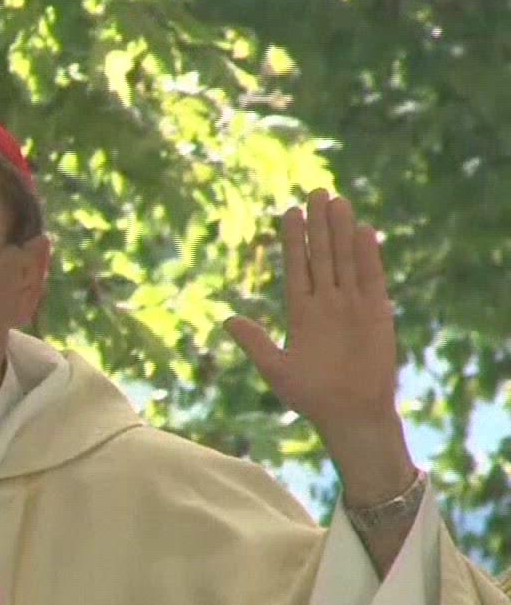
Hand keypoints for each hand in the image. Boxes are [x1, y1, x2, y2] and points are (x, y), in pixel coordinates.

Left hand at [224, 189, 415, 503]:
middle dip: (318, 224)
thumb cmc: (310, 396)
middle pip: (321, 255)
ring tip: (337, 200)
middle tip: (315, 190)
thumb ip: (255, 342)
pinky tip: (363, 231)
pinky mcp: (376, 312)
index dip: (293, 240)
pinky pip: (371, 278)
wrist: (350, 414)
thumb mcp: (275, 368)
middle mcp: (326, 303)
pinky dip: (367, 256)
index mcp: (300, 312)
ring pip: (345, 260)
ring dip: (342, 231)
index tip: (288, 211)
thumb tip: (228, 319)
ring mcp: (352, 305)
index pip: (296, 267)